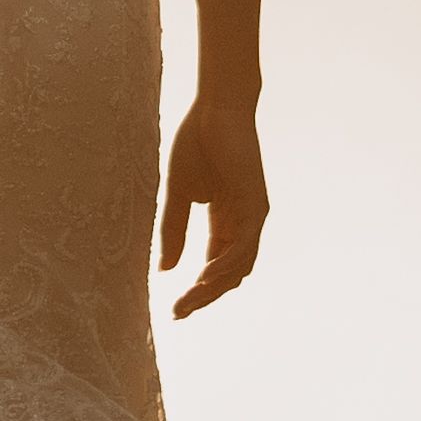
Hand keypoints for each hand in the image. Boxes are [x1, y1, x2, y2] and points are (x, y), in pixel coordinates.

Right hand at [160, 92, 273, 311]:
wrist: (215, 109)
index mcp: (224, 222)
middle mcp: (242, 224)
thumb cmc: (197, 144)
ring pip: (239, 266)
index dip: (196, 291)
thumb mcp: (179, 195)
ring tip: (189, 299)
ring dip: (214, 286)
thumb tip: (165, 269)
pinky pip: (244, 245)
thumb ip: (174, 231)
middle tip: (179, 312)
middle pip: (229, 275)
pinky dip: (225, 264)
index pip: (214, 267)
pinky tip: (205, 276)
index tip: (174, 310)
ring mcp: (251, 216)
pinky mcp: (255, 205)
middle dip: (205, 296)